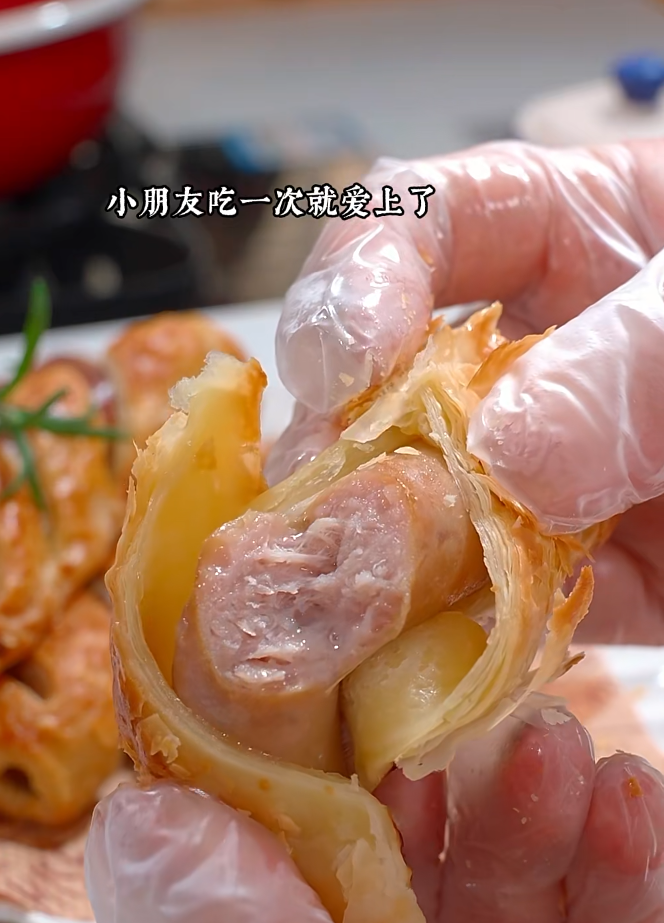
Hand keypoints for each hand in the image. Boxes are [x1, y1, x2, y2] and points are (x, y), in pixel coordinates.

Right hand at [272, 141, 663, 642]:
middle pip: (390, 390)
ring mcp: (560, 479)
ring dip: (383, 563)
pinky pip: (502, 615)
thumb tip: (507, 454)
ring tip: (348, 603)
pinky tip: (423, 666)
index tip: (341, 365)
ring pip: (429, 516)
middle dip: (342, 448)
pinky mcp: (592, 581)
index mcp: (575, 239)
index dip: (354, 283)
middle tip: (324, 506)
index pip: (417, 223)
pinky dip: (461, 644)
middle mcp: (544, 362)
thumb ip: (632, 362)